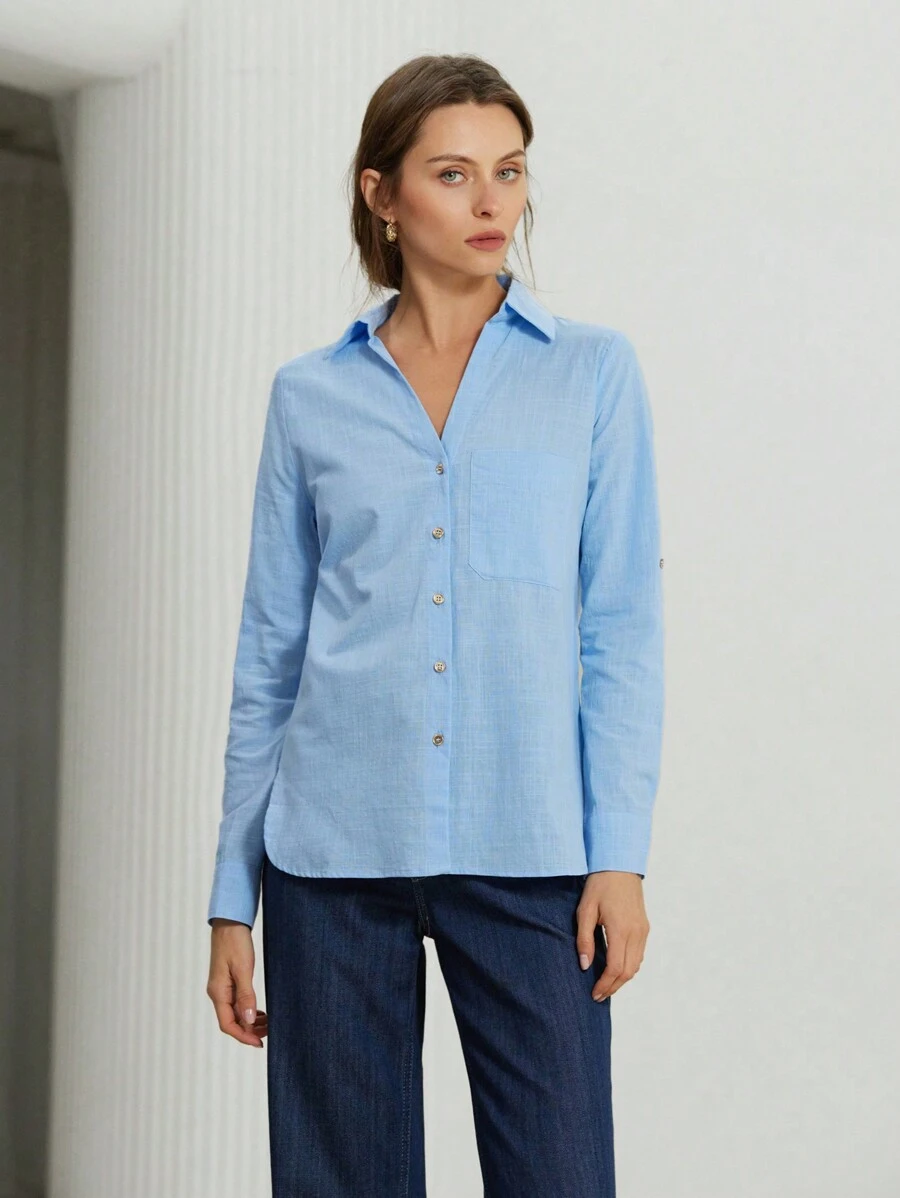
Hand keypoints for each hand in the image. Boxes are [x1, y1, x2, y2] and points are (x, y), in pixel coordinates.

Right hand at [207, 918, 267, 1046]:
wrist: (230, 923)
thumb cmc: (235, 942)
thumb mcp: (243, 969)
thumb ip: (246, 996)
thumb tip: (248, 1021)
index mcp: (218, 992)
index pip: (227, 1024)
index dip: (243, 1036)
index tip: (259, 1043)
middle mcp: (217, 993)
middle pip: (231, 1022)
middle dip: (248, 1031)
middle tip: (268, 1034)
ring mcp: (222, 988)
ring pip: (234, 1013)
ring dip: (249, 1022)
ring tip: (267, 1024)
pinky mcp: (228, 982)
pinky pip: (236, 1003)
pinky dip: (248, 1010)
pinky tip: (259, 1012)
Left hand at [576, 872, 649, 1001]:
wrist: (619, 866)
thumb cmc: (599, 886)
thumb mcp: (585, 910)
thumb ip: (584, 939)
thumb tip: (584, 965)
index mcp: (620, 928)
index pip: (616, 967)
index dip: (605, 984)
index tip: (594, 994)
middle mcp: (636, 932)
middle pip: (629, 971)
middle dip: (614, 986)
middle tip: (598, 995)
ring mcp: (643, 930)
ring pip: (637, 965)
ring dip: (622, 978)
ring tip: (606, 985)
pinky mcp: (645, 927)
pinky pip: (639, 954)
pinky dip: (629, 966)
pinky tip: (616, 968)